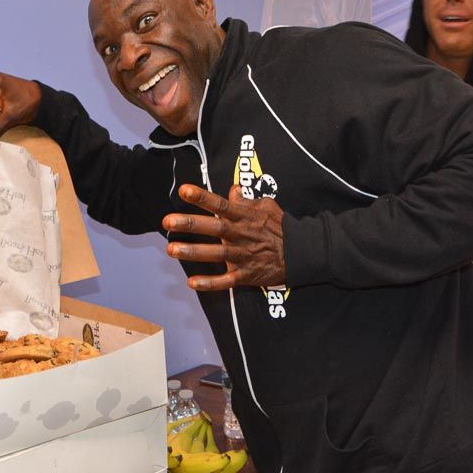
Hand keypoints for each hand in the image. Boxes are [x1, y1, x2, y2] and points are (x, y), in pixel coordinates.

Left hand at [162, 184, 285, 290]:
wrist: (303, 253)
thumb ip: (247, 200)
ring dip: (193, 252)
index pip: (221, 205)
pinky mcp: (246, 275)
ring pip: (216, 254)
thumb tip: (232, 190)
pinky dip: (210, 283)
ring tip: (172, 250)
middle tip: (168, 221)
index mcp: (245, 217)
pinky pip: (226, 281)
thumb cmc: (282, 228)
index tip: (184, 191)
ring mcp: (244, 256)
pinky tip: (192, 282)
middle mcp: (241, 235)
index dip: (202, 198)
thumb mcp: (267, 207)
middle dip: (190, 224)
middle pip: (214, 228)